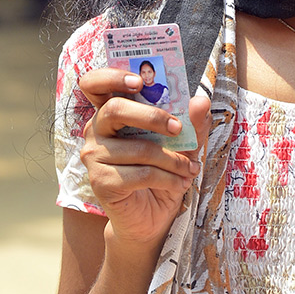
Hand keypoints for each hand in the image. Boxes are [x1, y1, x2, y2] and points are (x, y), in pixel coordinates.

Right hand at [79, 68, 210, 247]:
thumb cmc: (163, 171)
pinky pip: (141, 174)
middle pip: (116, 109)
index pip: (95, 84)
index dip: (113, 76)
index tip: (140, 81)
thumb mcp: (183, 143)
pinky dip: (169, 178)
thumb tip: (200, 101)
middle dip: (153, 115)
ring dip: (174, 159)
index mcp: (112, 111)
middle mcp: (96, 130)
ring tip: (191, 169)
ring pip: (139, 148)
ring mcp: (94, 156)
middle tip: (178, 128)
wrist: (153, 216)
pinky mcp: (100, 182)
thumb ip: (192, 121)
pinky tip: (180, 184)